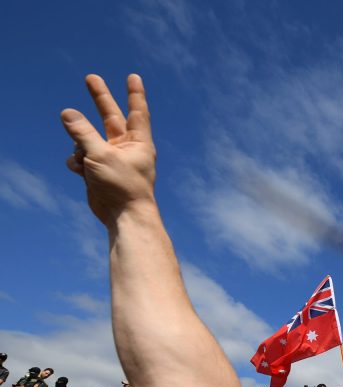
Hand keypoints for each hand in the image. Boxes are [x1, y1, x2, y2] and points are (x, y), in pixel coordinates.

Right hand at [61, 74, 156, 226]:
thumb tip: (67, 113)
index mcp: (138, 142)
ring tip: (86, 162)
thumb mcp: (101, 154)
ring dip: (80, 147)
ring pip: (87, 139)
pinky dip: (77, 162)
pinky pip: (81, 157)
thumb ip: (83, 132)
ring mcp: (111, 158)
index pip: (136, 111)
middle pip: (109, 116)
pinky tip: (80, 172)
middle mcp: (126, 147)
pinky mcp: (98, 170)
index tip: (133, 77)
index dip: (134, 93)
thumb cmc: (122, 185)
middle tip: (90, 77)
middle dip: (99, 98)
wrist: (122, 216)